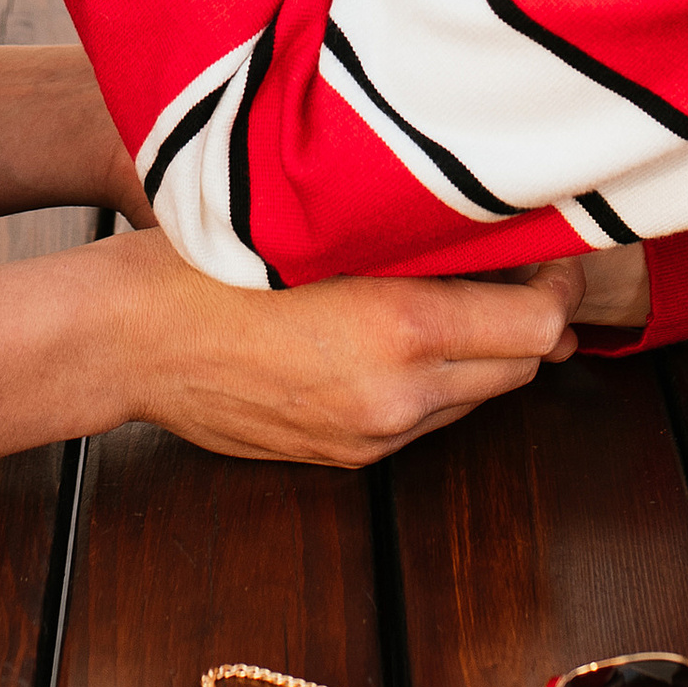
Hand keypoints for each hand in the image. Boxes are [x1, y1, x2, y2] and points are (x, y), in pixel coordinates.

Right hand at [109, 230, 587, 468]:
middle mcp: (400, 393)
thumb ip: (414, 241)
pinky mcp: (347, 456)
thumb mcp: (323, 230)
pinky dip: (435, 380)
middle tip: (516, 268)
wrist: (129, 339)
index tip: (550, 254)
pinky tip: (397, 337)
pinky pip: (427, 420)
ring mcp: (374, 434)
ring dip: (484, 352)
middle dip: (530, 319)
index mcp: (402, 327)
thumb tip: (495, 240)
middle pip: (521, 367)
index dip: (558, 288)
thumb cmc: (214, 261)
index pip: (538, 326)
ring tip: (453, 296)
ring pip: (477, 397)